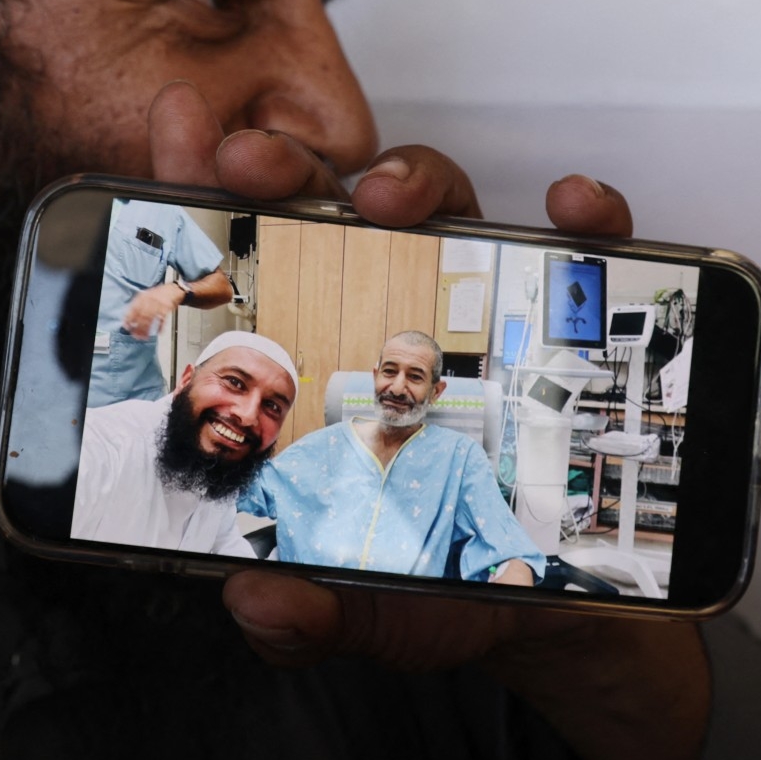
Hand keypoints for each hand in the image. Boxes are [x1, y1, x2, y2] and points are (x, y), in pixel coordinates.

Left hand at [120, 283, 183, 337]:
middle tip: (135, 335)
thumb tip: (127, 318)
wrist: (172, 289)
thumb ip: (137, 305)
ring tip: (144, 337)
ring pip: (150, 319)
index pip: (133, 309)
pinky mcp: (167, 308)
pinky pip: (162, 319)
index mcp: (142, 297)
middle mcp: (149, 300)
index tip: (126, 327)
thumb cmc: (157, 294)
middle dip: (138, 327)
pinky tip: (158, 332)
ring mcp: (158, 304)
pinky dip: (160, 327)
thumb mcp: (145, 296)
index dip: (129, 319)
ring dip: (146, 329)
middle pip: (141, 316)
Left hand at [146, 80, 698, 759]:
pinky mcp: (566, 315)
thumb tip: (257, 598)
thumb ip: (303, 614)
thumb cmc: (444, 578)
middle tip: (253, 162)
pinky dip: (581, 214)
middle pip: (332, 208)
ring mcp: (478, 307)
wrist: (554, 598)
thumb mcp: (364, 604)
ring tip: (389, 198)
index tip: (179, 145)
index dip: (208, 196)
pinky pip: (579, 244)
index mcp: (321, 365)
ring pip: (442, 204)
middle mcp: (392, 316)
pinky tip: (568, 211)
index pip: (251, 264)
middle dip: (285, 166)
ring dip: (413, 179)